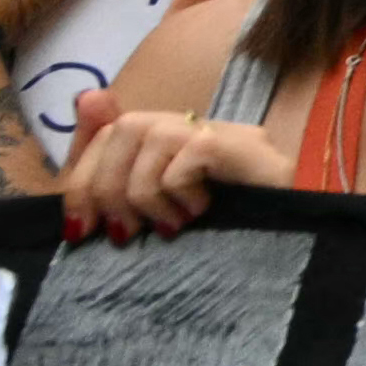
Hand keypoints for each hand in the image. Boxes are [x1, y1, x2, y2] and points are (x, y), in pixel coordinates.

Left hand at [60, 106, 279, 240]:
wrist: (287, 267)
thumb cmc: (223, 247)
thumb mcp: (153, 221)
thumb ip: (116, 176)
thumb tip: (88, 98)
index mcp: (172, 146)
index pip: (110, 130)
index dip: (82, 176)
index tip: (78, 231)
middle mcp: (198, 131)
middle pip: (126, 127)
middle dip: (104, 186)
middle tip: (118, 234)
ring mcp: (226, 136)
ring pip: (152, 133)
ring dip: (141, 191)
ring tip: (163, 230)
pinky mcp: (247, 149)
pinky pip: (191, 150)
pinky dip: (177, 187)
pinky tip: (195, 215)